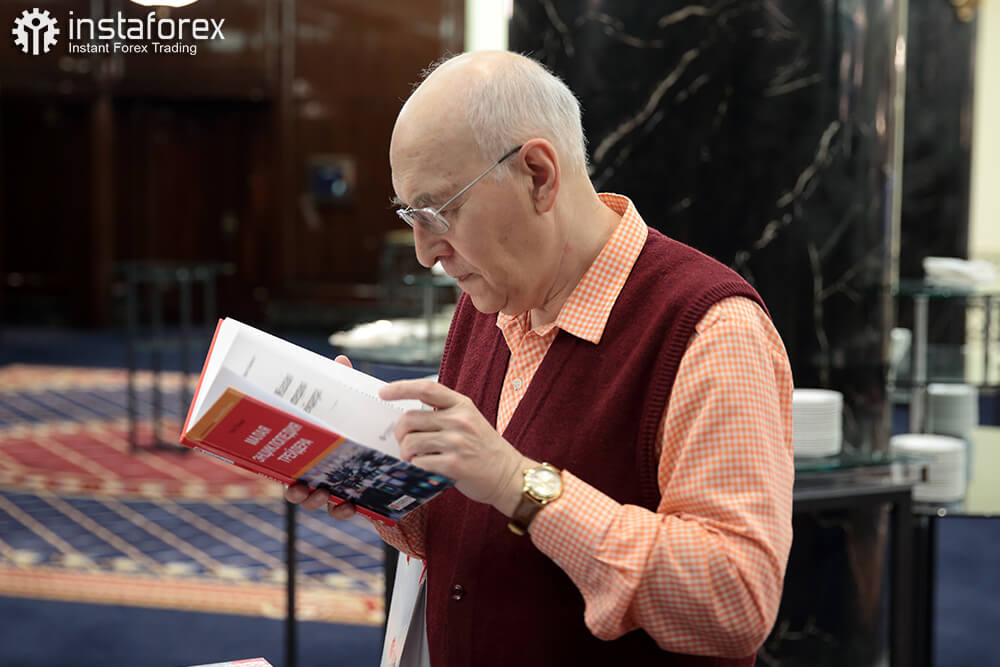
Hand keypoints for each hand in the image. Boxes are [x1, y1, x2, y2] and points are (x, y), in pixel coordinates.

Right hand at [283, 354, 356, 520]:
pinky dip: (343, 510)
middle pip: (297, 488)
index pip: (290, 462)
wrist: (395, 453)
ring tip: (322, 494)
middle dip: (295, 490)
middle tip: (299, 486)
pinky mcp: (355, 500)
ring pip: (317, 503)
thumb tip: (340, 360)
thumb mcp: (353, 409)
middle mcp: (319, 474)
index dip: (280, 466)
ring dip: (316, 502)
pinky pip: (342, 512)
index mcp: (313, 453)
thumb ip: (344, 389)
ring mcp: (334, 490)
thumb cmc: (363, 428)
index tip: (280, 465)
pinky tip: (350, 505)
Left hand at [379, 379, 532, 514]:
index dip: (401, 388)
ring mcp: (457, 442)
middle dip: (400, 434)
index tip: (383, 393)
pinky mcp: (455, 464)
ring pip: (411, 442)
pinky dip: (417, 467)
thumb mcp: (470, 420)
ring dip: (406, 454)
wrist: (509, 475)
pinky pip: (420, 463)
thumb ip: (443, 414)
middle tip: (405, 443)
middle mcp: (459, 420)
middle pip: (410, 418)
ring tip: (415, 459)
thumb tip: (405, 419)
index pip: (426, 388)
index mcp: (462, 404)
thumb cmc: (484, 449)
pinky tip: (427, 469)